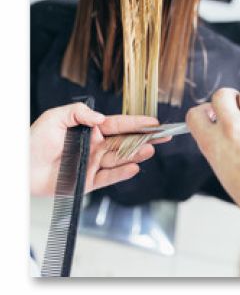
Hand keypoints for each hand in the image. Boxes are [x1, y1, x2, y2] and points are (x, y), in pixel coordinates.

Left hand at [30, 103, 163, 196]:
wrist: (21, 167)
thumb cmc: (34, 140)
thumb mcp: (55, 117)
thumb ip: (79, 113)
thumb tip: (101, 118)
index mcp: (89, 130)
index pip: (117, 125)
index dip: (136, 123)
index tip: (153, 121)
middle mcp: (94, 147)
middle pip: (124, 142)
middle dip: (144, 139)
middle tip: (163, 136)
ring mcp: (92, 164)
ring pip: (119, 159)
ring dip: (136, 154)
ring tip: (151, 149)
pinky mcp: (87, 181)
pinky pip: (108, 177)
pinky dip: (122, 173)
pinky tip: (135, 167)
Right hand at [186, 88, 239, 219]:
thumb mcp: (218, 164)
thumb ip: (213, 140)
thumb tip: (215, 122)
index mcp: (212, 142)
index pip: (195, 114)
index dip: (203, 112)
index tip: (210, 114)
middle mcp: (231, 128)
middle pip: (221, 95)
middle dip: (227, 101)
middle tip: (235, 112)